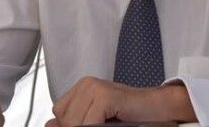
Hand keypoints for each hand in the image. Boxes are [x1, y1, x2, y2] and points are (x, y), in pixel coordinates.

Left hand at [45, 77, 195, 126]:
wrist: (159, 109)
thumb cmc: (132, 116)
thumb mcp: (96, 122)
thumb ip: (74, 122)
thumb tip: (49, 125)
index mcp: (81, 89)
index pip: (58, 115)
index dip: (71, 125)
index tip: (92, 124)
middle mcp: (85, 85)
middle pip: (64, 120)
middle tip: (103, 124)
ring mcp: (95, 88)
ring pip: (74, 123)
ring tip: (108, 123)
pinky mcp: (105, 95)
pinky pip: (88, 123)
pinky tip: (112, 122)